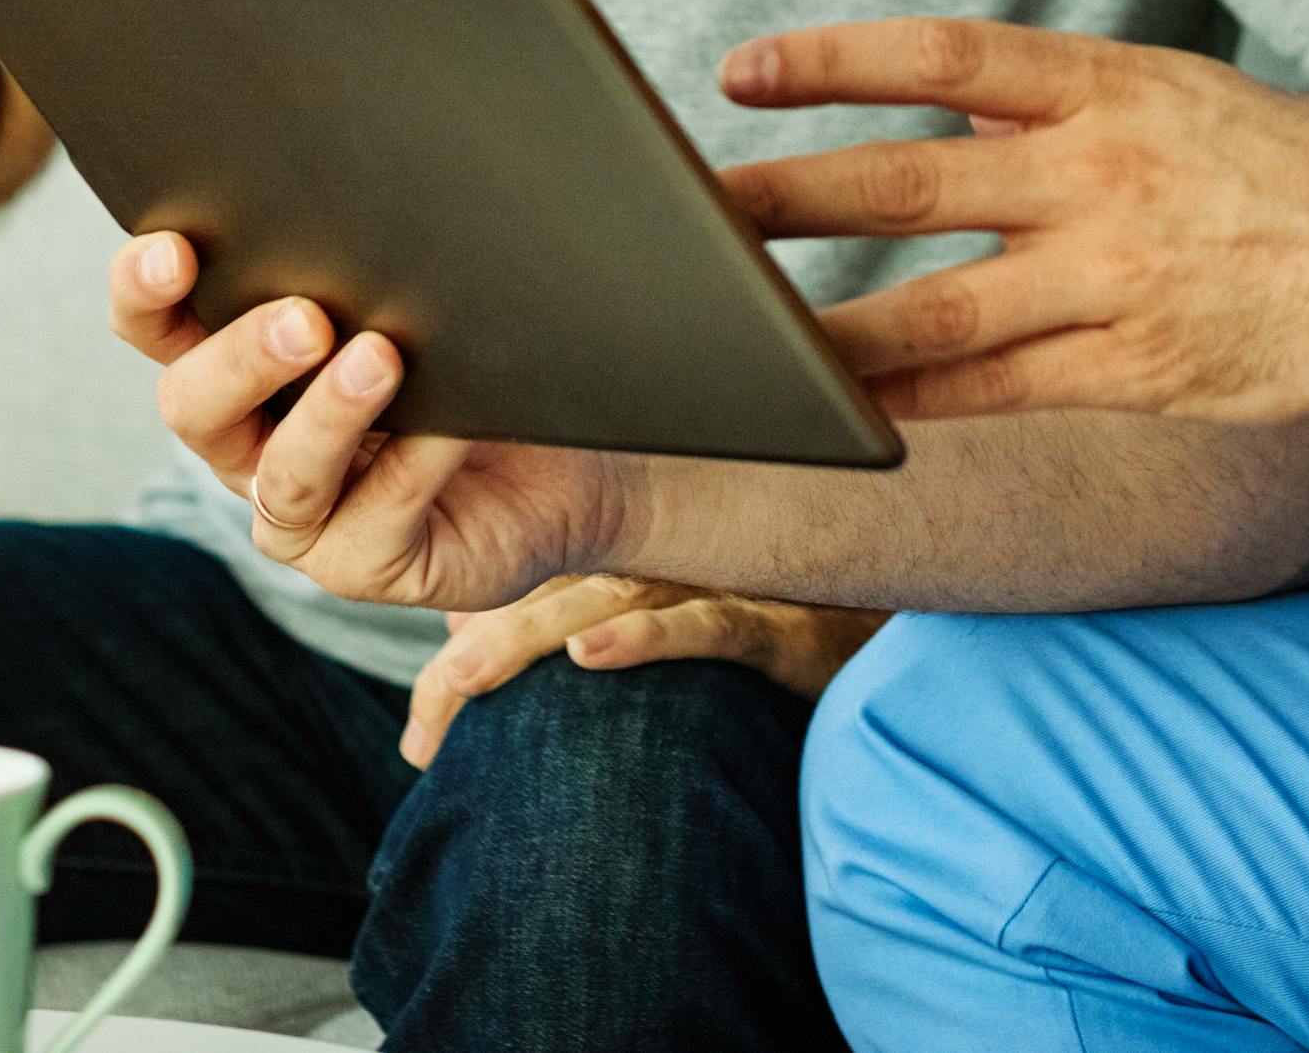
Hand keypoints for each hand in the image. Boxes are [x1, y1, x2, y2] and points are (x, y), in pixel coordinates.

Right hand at [110, 233, 627, 613]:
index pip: (158, 327)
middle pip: (194, 407)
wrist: (572, 465)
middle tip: (306, 317)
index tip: (171, 250)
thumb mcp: (422, 298)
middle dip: (242, 357)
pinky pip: (374, 520)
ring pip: (283, 477)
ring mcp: (307, 514)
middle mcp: (254, 442)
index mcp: (243, 364)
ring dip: (327, 416)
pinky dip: (414, 466)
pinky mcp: (365, 564)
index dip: (144, 293)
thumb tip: (378, 174)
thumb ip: (378, 257)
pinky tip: (454, 426)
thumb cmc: (482, 363)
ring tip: (381, 358)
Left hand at [401, 579, 888, 766]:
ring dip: (530, 639)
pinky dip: (646, 634)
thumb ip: (568, 615)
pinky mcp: (772, 623)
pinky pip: (703, 625)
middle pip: (543, 603)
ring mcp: (716, 587)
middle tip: (423, 738)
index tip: (421, 742)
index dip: (460, 661)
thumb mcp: (666, 625)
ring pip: (605, 603)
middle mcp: (661, 566)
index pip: (522, 602)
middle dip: (474, 668)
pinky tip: (591, 651)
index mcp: (627, 566)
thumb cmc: (769, 618)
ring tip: (461, 678)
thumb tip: (465, 636)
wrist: (887, 622)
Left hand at [715, 22, 1308, 423]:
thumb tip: (962, 119)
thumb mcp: (1194, 98)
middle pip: (907, 189)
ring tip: (735, 348)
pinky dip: (919, 416)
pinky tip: (850, 426)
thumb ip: (1075, 110)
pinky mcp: (1143, 375)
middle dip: (785, 206)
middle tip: (686, 221)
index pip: (946, 57)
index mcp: (1119, 87)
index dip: (836, 62)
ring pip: (935, 315)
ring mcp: (1119, 282)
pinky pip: (1005, 402)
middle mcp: (1105, 176)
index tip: (744, 70)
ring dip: (824, 333)